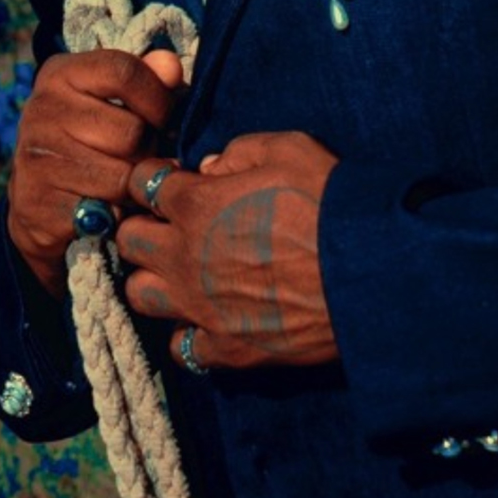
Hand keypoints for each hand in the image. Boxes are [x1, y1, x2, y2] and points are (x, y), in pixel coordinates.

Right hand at [6, 48, 184, 298]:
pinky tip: (105, 207)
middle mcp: (41, 109)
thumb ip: (147, 78)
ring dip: (135, 186)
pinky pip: (103, 213)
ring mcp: (35, 157)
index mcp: (61, 73)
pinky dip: (115, 215)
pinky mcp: (37, 202)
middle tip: (140, 156)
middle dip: (148, 150)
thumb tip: (170, 66)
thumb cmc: (89, 138)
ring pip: (121, 177)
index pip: (124, 72)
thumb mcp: (113, 100)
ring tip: (125, 181)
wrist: (36, 198)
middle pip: (131, 132)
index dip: (158, 98)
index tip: (163, 118)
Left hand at [116, 131, 339, 370]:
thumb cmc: (330, 203)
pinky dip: (187, 333)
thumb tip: (210, 167)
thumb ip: (239, 150)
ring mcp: (200, 306)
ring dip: (155, 280)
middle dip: (145, 226)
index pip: (141, 182)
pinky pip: (181, 347)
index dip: (155, 178)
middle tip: (172, 226)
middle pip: (128, 240)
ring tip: (181, 274)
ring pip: (140, 295)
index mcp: (195, 203)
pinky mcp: (225, 348)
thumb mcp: (289, 149)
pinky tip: (207, 319)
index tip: (174, 182)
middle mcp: (184, 256)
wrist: (369, 274)